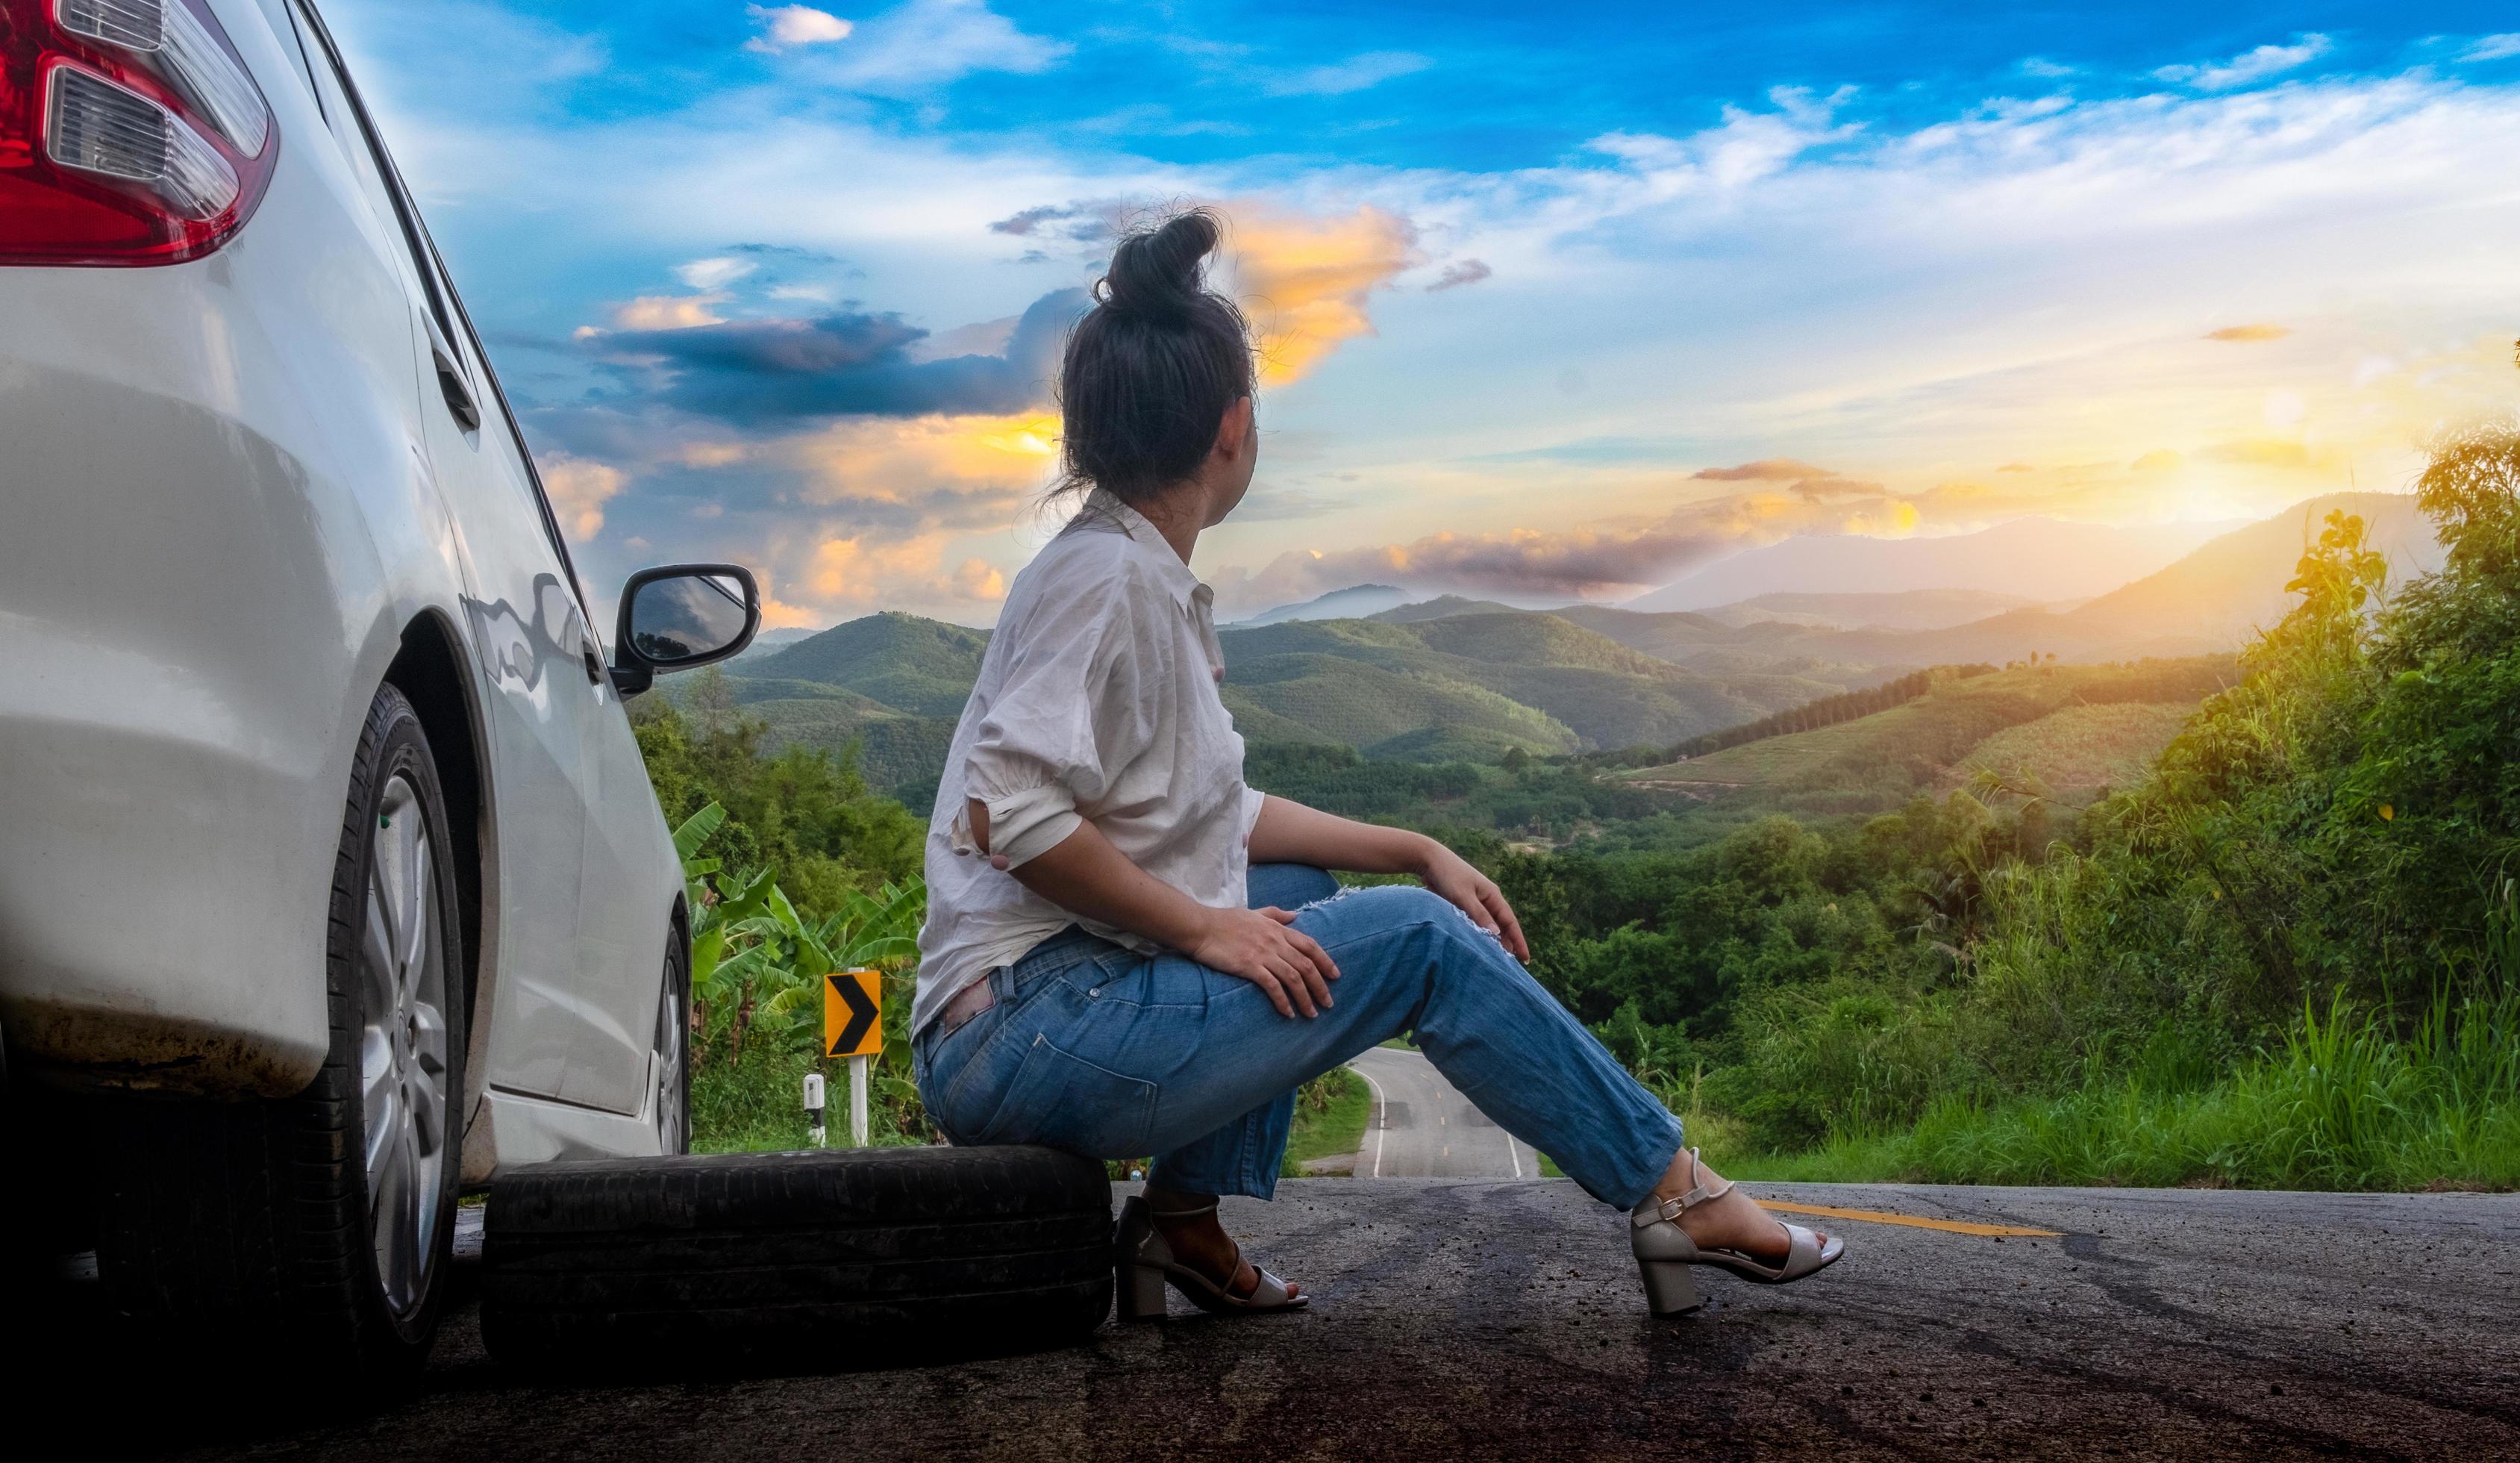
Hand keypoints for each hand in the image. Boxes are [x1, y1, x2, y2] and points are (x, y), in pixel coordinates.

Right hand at [1187, 907, 1340, 1017]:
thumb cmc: (1225, 920)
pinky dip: (1283, 1001)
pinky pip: (1273, 986)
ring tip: (1311, 1013)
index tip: (1335, 975)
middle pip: (1306, 966)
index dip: (1325, 961)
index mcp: (1278, 929)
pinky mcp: (1250, 966)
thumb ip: (1276, 914)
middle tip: (1328, 1003)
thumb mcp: (1255, 912)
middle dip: (1320, 986)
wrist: (1201, 927)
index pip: (1309, 945)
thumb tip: (1295, 916)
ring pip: (1294, 978)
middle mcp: (1275, 941)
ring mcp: (1263, 954)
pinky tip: (1288, 1013)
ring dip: (1305, 998)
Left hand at [1417, 844, 1529, 960]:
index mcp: (1492, 895)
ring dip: (1492, 941)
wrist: (1429, 860)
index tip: (1525, 958)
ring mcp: (1475, 902)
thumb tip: (1496, 934)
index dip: (1518, 940)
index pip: (1510, 922)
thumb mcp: (1463, 896)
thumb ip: (1478, 915)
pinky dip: (1478, 935)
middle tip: (1509, 965)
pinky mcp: (1463, 905)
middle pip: (1501, 926)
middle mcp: (1487, 899)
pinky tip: (1477, 946)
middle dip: (1507, 943)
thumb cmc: (1448, 875)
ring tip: (1495, 960)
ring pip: (1488, 926)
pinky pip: (1474, 924)